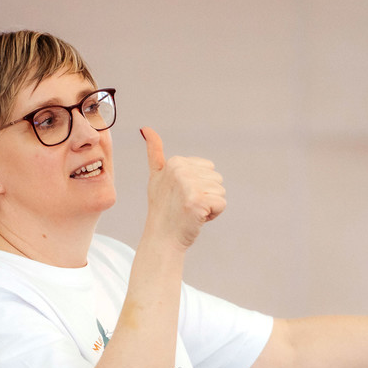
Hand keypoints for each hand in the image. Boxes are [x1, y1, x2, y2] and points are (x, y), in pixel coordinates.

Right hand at [141, 127, 225, 249]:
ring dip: (210, 206)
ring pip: (220, 192)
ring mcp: (189, 185)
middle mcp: (181, 170)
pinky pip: (221, 204)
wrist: (162, 239)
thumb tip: (146, 128)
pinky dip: (213, 215)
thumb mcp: (156, 177)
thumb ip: (154, 152)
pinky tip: (196, 219)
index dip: (199, 186)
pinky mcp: (198, 201)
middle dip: (206, 195)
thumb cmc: (162, 209)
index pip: (208, 169)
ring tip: (190, 212)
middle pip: (216, 180)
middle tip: (185, 206)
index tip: (181, 196)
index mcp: (175, 162)